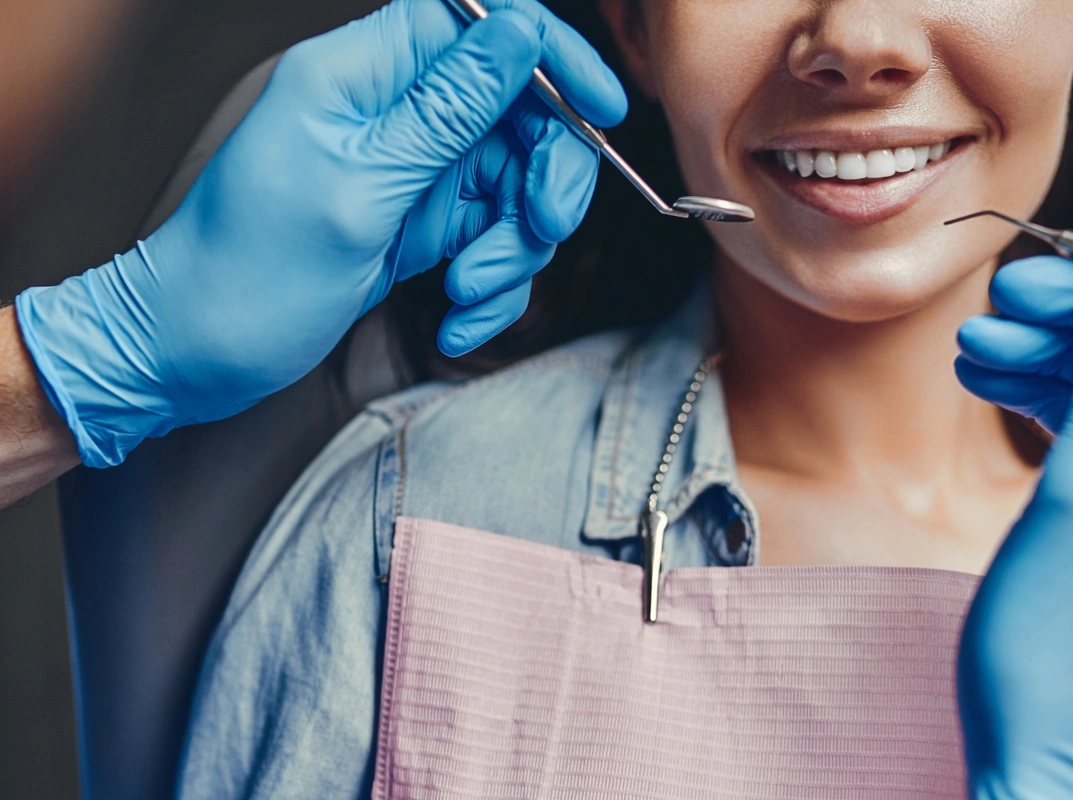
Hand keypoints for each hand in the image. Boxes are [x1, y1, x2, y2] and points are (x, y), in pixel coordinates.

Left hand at [15, 0, 625, 467]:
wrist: (196, 353)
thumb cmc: (248, 270)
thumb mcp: (357, 187)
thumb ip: (447, 108)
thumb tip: (520, 32)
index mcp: (364, 74)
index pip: (481, 23)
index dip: (551, 56)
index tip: (600, 112)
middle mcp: (394, 114)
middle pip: (518, 114)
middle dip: (543, 179)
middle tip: (540, 230)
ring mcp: (412, 172)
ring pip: (513, 187)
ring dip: (511, 251)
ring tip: (466, 293)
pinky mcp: (419, 225)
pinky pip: (489, 240)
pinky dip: (488, 286)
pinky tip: (455, 320)